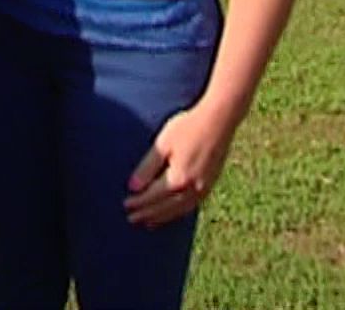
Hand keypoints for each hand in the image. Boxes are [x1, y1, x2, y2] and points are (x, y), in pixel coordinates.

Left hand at [123, 102, 237, 227]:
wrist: (219, 122)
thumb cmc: (188, 128)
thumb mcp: (163, 145)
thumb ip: (147, 168)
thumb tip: (133, 188)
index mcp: (178, 179)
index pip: (152, 196)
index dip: (138, 202)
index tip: (125, 206)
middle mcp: (192, 189)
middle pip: (165, 207)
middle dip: (147, 214)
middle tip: (132, 219)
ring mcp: (203, 188)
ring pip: (179, 209)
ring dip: (162, 217)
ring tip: (148, 222)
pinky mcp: (210, 184)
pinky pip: (191, 205)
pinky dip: (178, 212)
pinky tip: (172, 211)